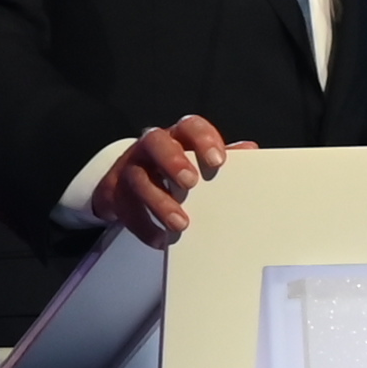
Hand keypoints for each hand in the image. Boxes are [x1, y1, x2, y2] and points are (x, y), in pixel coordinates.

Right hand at [89, 109, 236, 245]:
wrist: (128, 184)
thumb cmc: (174, 170)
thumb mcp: (197, 160)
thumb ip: (220, 156)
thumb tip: (251, 150)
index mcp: (177, 136)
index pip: (189, 126)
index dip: (203, 140)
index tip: (218, 161)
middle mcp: (150, 147)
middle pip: (156, 143)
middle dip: (173, 161)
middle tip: (190, 183)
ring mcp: (130, 168)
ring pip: (138, 178)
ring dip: (159, 201)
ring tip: (180, 223)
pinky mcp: (115, 193)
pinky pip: (126, 209)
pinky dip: (144, 227)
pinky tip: (161, 240)